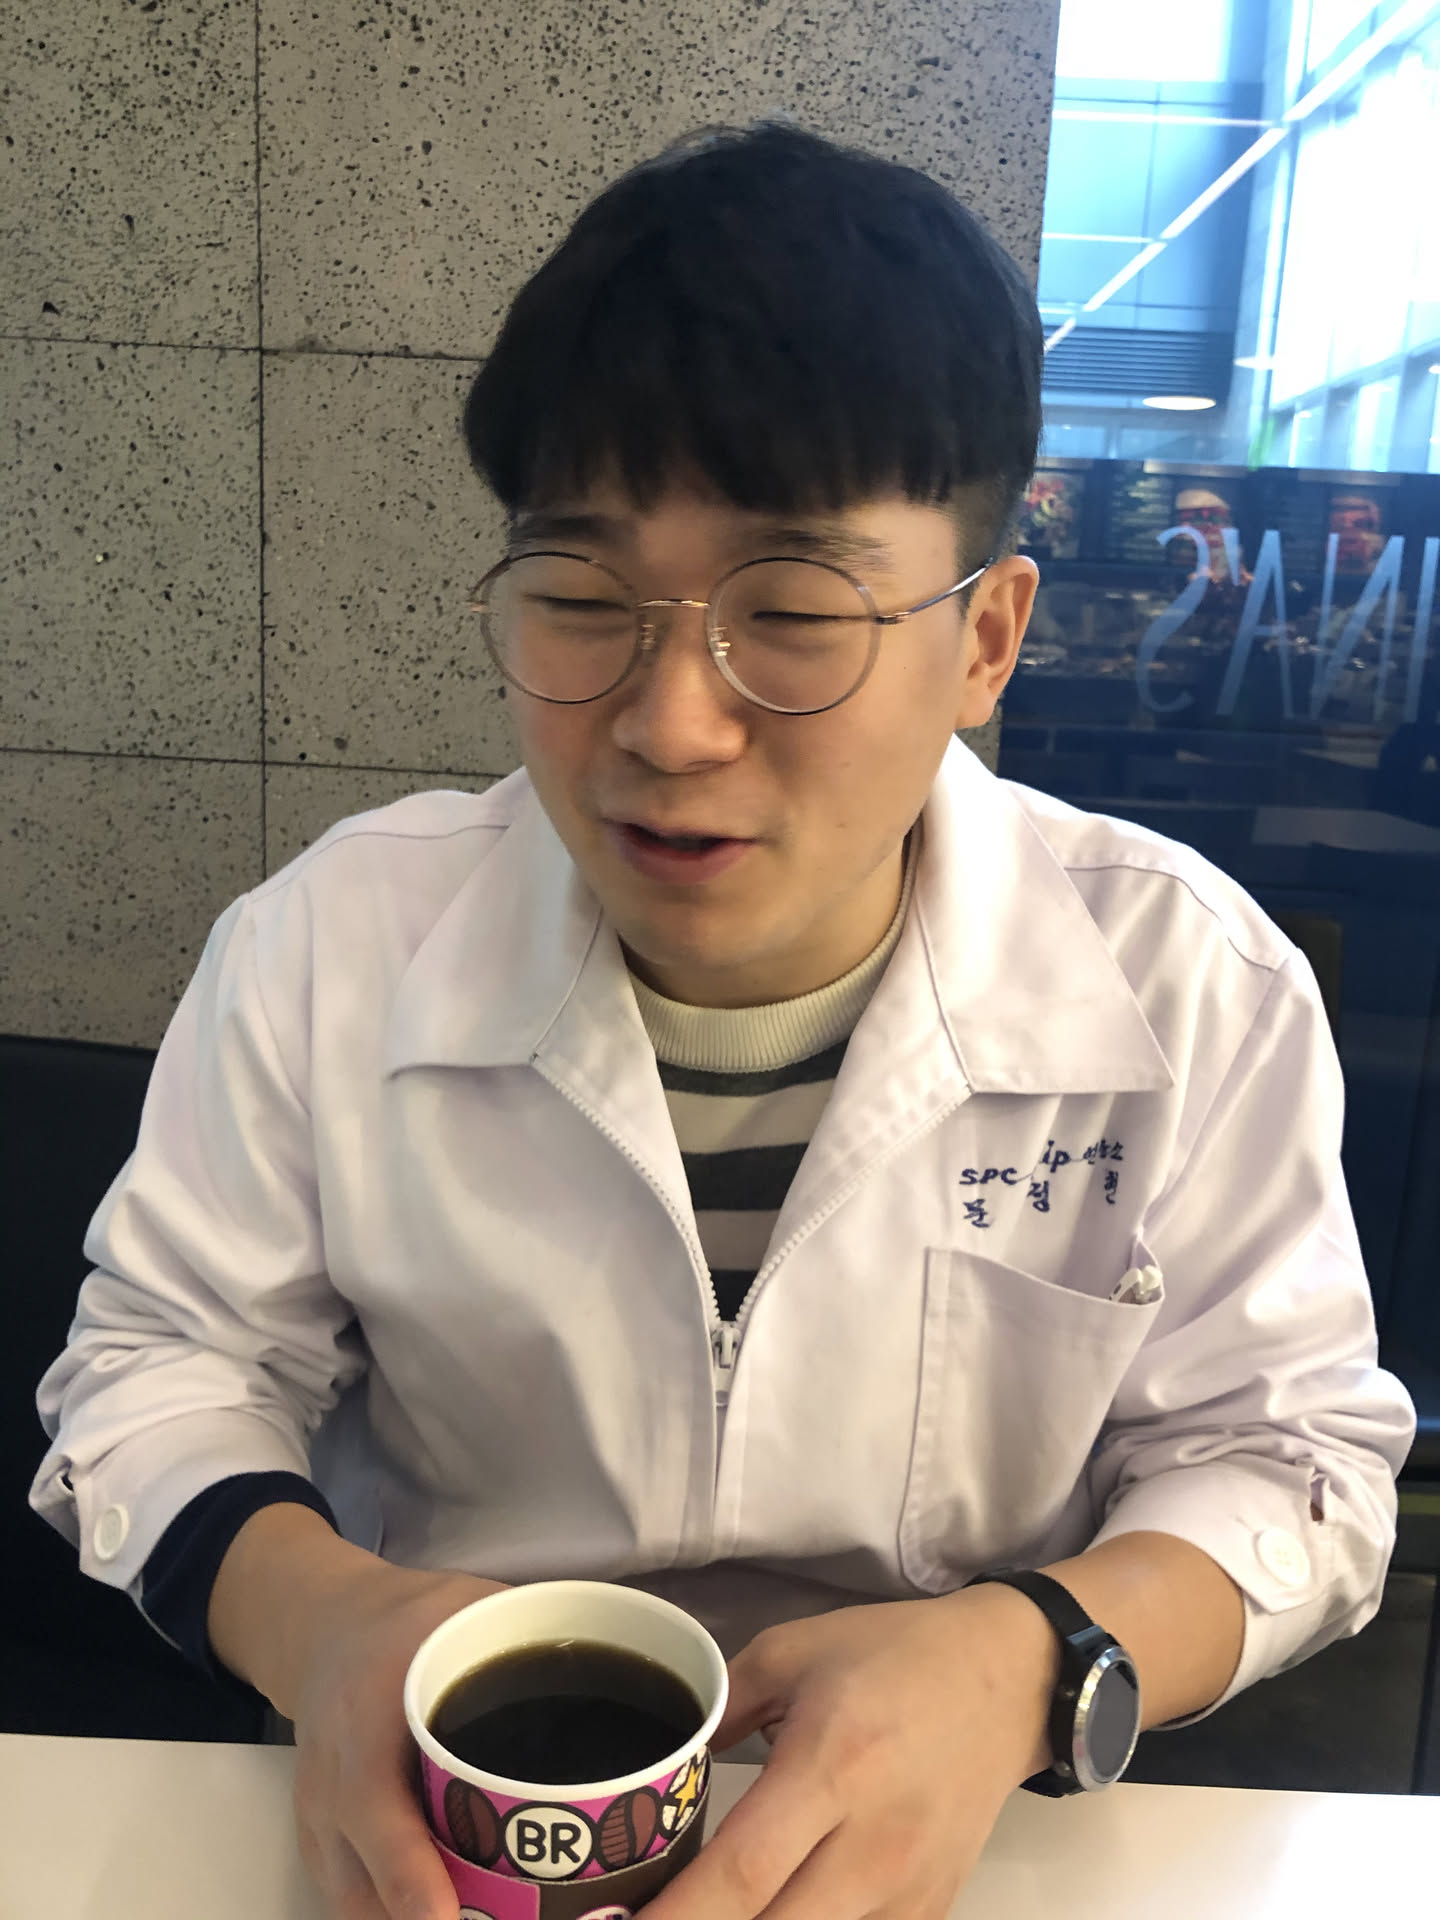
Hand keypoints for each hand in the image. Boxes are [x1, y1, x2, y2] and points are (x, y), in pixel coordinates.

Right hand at [207, 1504, 506, 1919]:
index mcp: (366, 1716)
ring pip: (351, 1903)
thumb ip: (532, 1637)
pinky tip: (452, 1917)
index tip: (446, 1916)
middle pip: (359, 1883)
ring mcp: (318, 1818)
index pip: (374, 1807)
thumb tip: (620, 1659)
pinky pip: (347, 1899)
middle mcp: (332, 1781)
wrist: (329, 1627)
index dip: (408, 1872)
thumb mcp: (466, 1606)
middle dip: (419, 1918)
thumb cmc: (411, 1619)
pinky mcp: (318, 1840)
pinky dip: (391, 1918)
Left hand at [643, 1585, 1054, 1919]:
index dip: (676, 1917)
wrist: (1009, 1678)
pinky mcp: (930, 1914)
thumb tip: (657, 1767)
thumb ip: (718, 1709)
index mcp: (831, 1767)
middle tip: (650, 1918)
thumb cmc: (893, 1656)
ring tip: (710, 1908)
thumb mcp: (792, 1652)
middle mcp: (873, 1847)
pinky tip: (772, 1909)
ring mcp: (908, 1894)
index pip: (743, 1872)